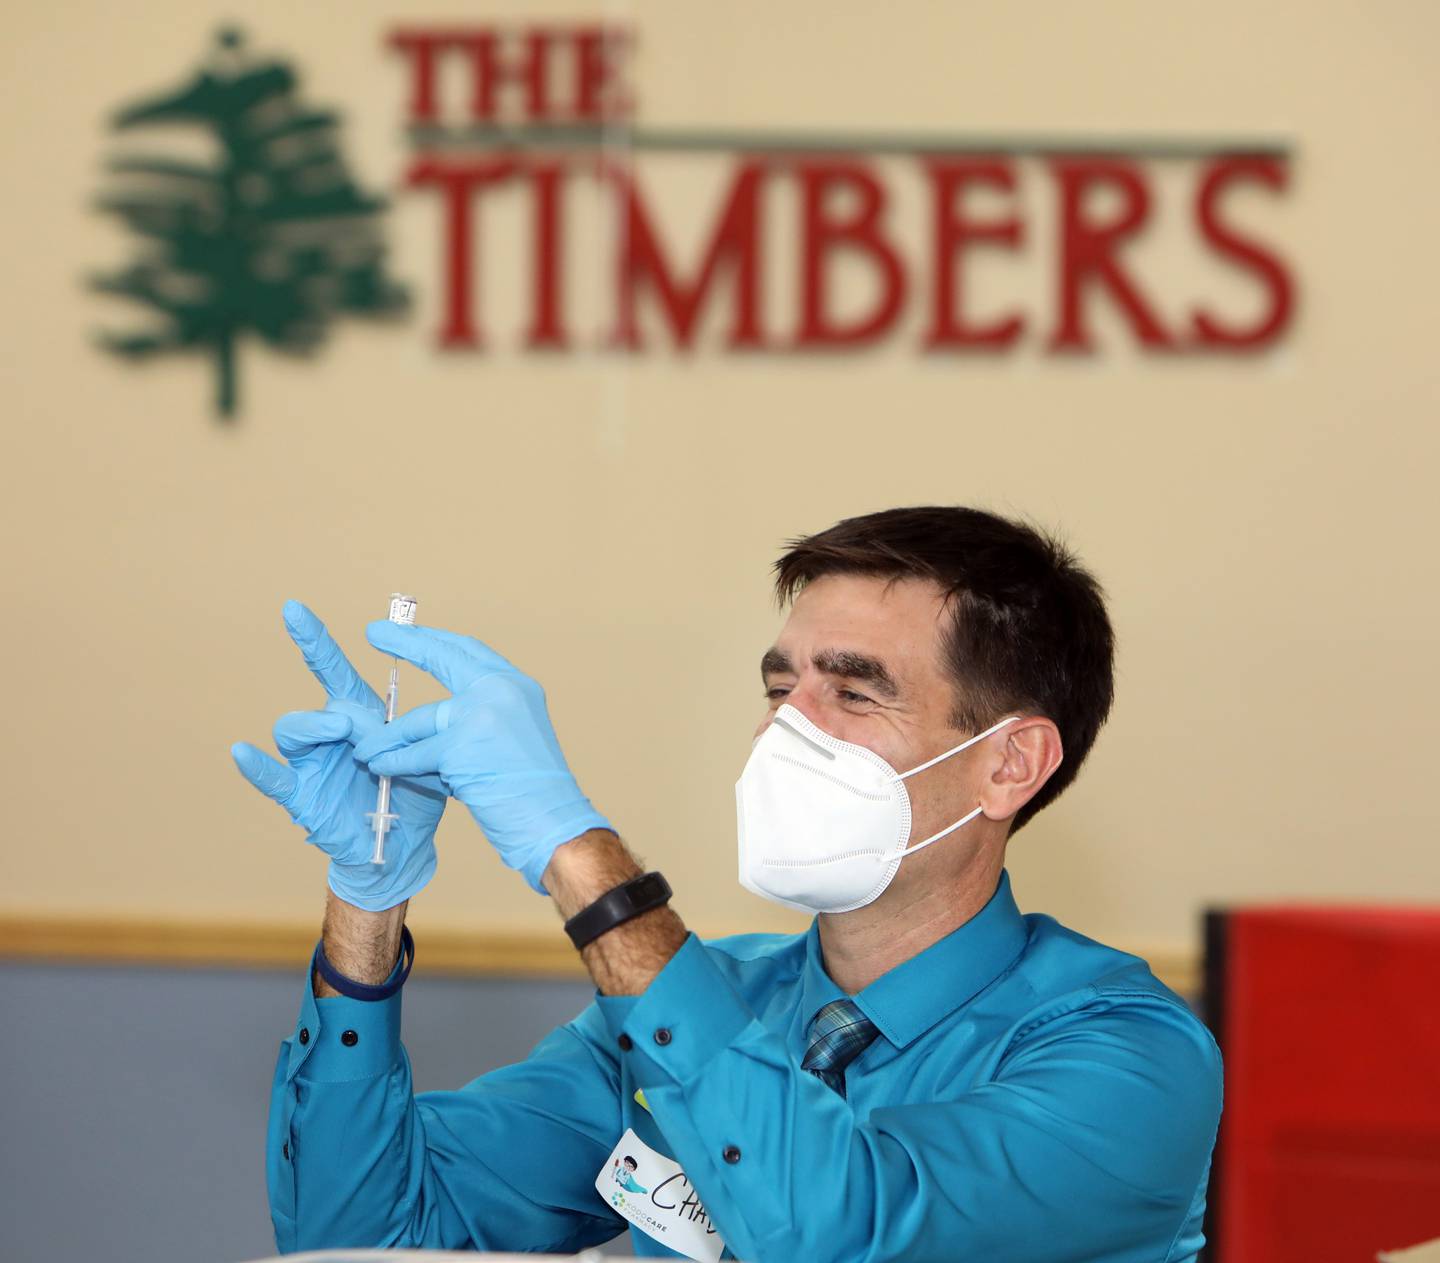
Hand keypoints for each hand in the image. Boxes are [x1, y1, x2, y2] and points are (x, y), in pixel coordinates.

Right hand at [230, 601, 446, 910]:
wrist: (401, 844)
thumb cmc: (411, 794)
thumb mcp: (421, 754)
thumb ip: (409, 731)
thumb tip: (388, 719)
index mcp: (359, 717)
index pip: (333, 670)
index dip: (314, 641)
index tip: (294, 608)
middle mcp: (329, 736)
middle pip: (320, 703)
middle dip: (339, 710)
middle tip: (356, 724)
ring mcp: (311, 765)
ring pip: (293, 731)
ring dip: (315, 728)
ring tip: (338, 734)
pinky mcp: (301, 798)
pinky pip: (274, 779)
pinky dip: (257, 766)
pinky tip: (242, 751)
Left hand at [351, 622, 612, 892]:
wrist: (554, 823)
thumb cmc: (533, 792)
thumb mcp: (513, 738)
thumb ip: (480, 718)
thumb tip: (432, 721)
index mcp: (518, 686)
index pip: (470, 652)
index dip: (437, 641)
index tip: (409, 631)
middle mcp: (502, 690)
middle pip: (444, 658)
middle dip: (408, 643)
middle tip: (375, 632)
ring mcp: (481, 714)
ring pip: (420, 721)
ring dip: (387, 736)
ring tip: (366, 749)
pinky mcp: (461, 747)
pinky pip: (415, 754)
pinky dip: (394, 763)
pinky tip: (379, 767)